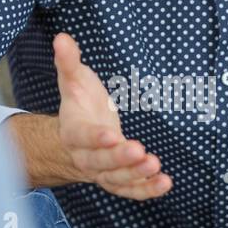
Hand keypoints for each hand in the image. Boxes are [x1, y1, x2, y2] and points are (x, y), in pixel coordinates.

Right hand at [54, 32, 172, 200]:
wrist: (75, 138)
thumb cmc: (79, 105)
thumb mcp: (73, 81)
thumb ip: (69, 62)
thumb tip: (62, 38)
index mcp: (73, 132)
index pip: (81, 137)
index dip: (95, 137)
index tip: (111, 133)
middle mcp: (85, 156)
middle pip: (99, 162)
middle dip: (119, 158)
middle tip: (138, 150)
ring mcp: (101, 171)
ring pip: (115, 179)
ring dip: (136, 174)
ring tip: (156, 166)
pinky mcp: (117, 180)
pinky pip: (130, 190)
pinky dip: (147, 189)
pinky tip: (165, 183)